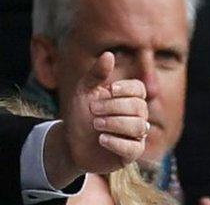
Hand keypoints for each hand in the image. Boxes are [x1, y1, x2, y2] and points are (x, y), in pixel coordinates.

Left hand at [44, 52, 147, 188]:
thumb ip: (96, 74)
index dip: (127, 88)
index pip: (140, 89)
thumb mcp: (83, 91)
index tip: (110, 89)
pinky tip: (101, 139)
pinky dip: (117, 142)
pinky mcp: (130, 154)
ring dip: (115, 123)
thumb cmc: (80, 114)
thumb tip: (109, 54)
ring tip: (96, 124)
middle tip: (93, 109)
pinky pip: (134, 148)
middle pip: (139, 107)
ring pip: (139, 126)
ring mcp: (135, 136)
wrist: (70, 142)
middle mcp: (136, 116)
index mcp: (127, 98)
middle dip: (114, 107)